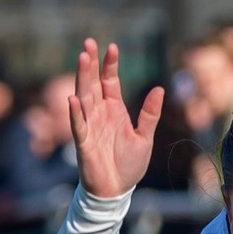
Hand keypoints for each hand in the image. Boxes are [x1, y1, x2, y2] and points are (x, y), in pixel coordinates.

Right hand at [69, 38, 163, 198]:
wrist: (117, 190)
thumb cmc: (128, 164)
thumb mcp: (144, 137)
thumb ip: (150, 114)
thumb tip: (160, 88)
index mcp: (114, 110)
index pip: (110, 81)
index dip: (110, 65)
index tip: (112, 47)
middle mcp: (99, 114)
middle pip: (93, 83)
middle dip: (91, 64)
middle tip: (88, 43)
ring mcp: (90, 126)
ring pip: (83, 97)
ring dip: (82, 79)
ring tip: (82, 59)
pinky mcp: (83, 143)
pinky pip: (78, 125)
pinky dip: (75, 113)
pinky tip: (73, 99)